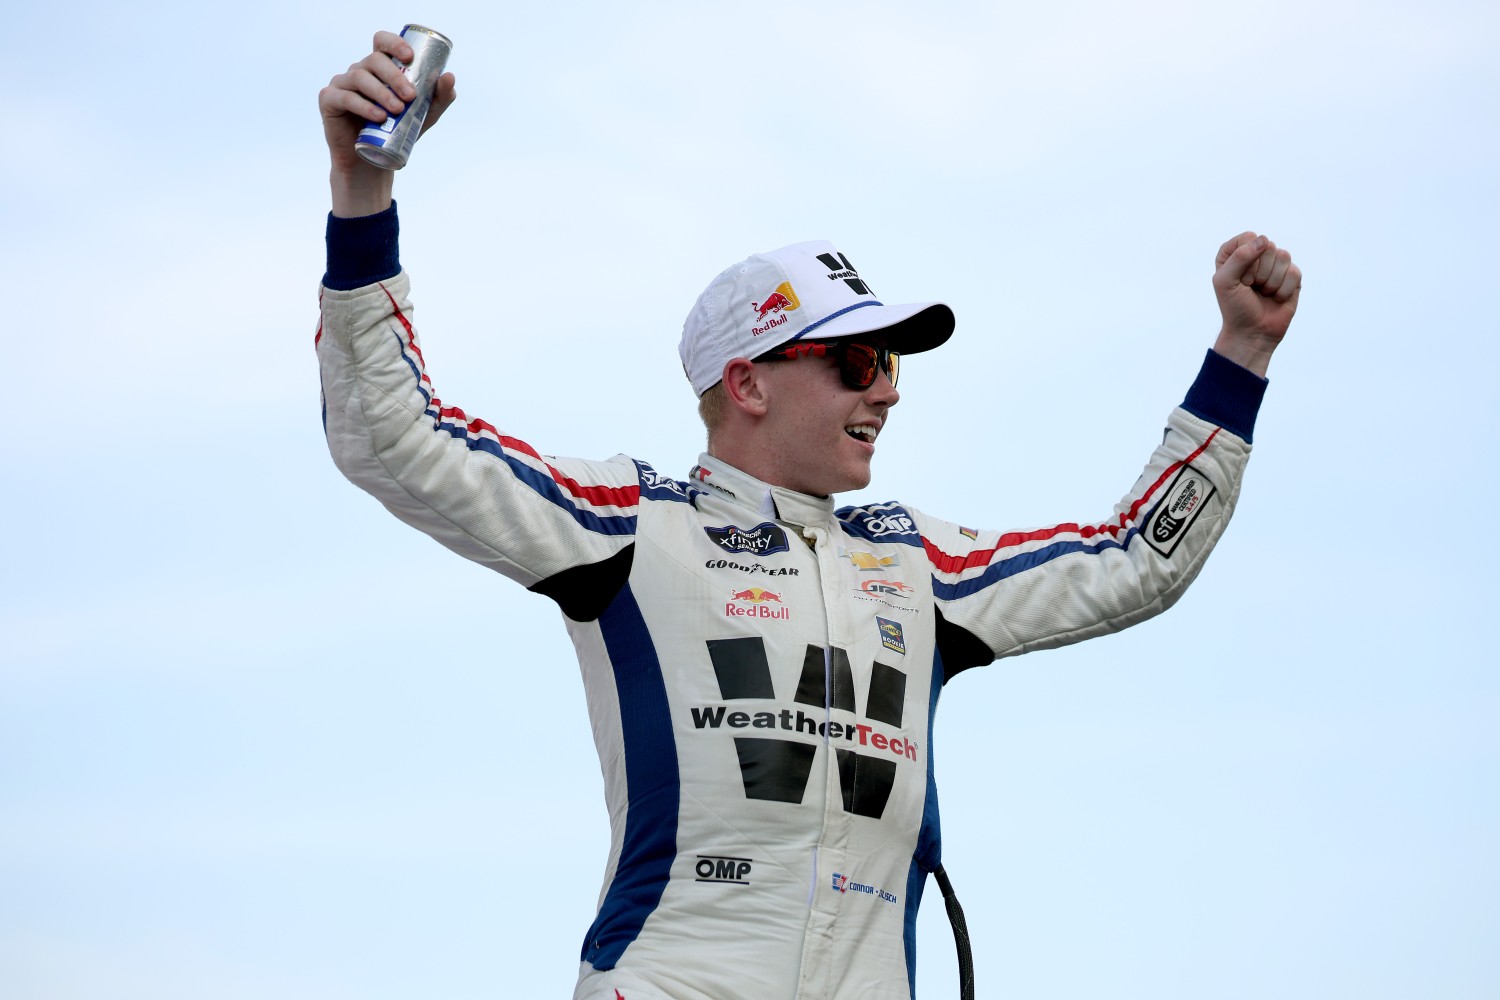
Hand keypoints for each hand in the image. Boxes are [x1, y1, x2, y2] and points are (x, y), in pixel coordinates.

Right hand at [317, 30, 457, 216]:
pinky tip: (379, 116)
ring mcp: (342, 84)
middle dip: (394, 76)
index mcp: (379, 68)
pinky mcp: (329, 100)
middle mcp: (359, 70)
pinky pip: (345, 97)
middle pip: (374, 60)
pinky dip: (364, 106)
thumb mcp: (424, 115)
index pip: (382, 42)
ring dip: (381, 92)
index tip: (410, 57)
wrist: (372, 162)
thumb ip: (439, 97)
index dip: (394, 43)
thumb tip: (449, 76)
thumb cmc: (397, 132)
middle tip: (411, 96)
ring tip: (397, 110)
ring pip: (360, 77)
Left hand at [1210, 232, 1301, 376]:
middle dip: (1259, 272)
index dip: (1245, 259)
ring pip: (1283, 256)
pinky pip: (1294, 272)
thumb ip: (1239, 257)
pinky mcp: (1292, 277)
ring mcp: (1275, 265)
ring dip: (1271, 281)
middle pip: (1268, 245)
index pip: (1248, 238)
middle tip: (1251, 288)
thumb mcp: (1225, 281)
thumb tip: (1264, 240)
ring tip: (1263, 293)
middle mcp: (1256, 255)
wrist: (1252, 332)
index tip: (1239, 278)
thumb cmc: (1235, 307)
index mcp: (1235, 252)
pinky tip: (1276, 298)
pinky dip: (1283, 289)